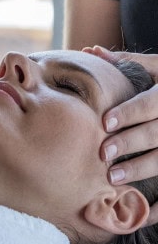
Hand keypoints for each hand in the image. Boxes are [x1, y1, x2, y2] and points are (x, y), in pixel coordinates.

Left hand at [84, 46, 157, 184]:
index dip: (129, 113)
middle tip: (103, 153)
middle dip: (129, 143)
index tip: (105, 122)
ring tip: (112, 176)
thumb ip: (130, 62)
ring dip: (139, 168)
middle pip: (156, 133)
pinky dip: (151, 185)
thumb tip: (91, 51)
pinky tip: (133, 193)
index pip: (150, 103)